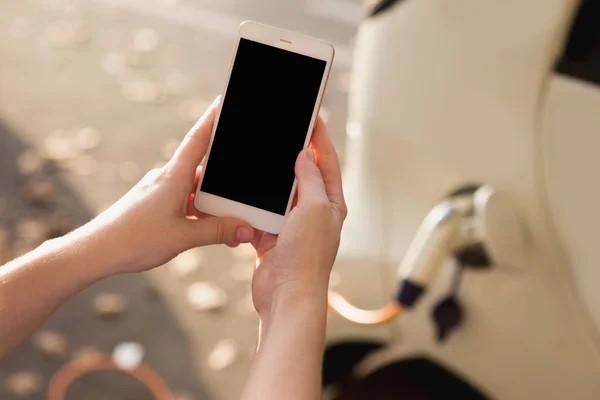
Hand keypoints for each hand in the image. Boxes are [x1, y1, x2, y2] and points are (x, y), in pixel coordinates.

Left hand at [82, 96, 254, 272]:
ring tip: (227, 228)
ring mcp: (159, 192)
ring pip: (194, 191)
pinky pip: (183, 203)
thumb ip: (218, 232)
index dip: (212, 118)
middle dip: (224, 186)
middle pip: (204, 172)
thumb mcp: (184, 237)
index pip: (198, 139)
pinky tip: (205, 231)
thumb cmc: (135, 239)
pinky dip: (198, 214)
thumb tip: (246, 230)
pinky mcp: (153, 205)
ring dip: (211, 207)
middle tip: (242, 201)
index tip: (222, 100)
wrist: (97, 251)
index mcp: (174, 177)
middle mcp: (166, 179)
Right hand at [251, 117, 346, 315]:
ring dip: (270, 180)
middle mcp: (313, 213)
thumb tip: (306, 156)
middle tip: (282, 132)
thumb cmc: (307, 256)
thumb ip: (311, 179)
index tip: (312, 118)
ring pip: (279, 194)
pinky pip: (260, 214)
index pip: (328, 163)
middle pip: (303, 176)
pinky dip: (252, 205)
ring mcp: (291, 226)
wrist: (287, 295)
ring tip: (260, 158)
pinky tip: (243, 192)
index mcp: (331, 204)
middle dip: (293, 155)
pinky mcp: (271, 237)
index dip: (320, 139)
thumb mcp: (314, 208)